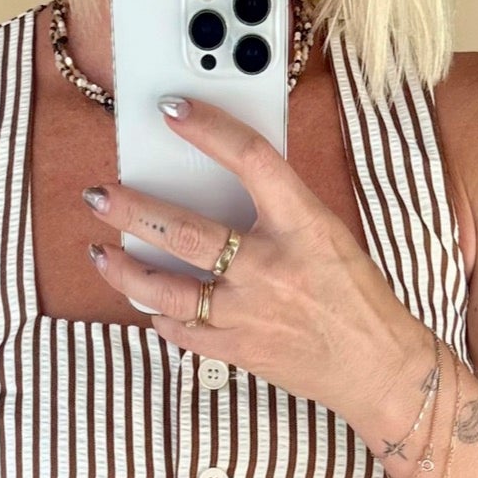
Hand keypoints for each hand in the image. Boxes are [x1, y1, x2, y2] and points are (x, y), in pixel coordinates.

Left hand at [82, 95, 420, 417]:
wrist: (378, 366)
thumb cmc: (355, 296)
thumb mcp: (327, 234)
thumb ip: (279, 208)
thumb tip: (220, 182)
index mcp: (303, 225)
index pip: (250, 160)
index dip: (208, 128)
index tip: (174, 111)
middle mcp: (269, 267)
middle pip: (183, 231)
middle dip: (131, 210)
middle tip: (99, 194)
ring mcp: (248, 313)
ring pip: (165, 289)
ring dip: (124, 270)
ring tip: (100, 253)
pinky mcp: (237, 350)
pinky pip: (180, 330)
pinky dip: (158, 314)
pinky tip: (145, 300)